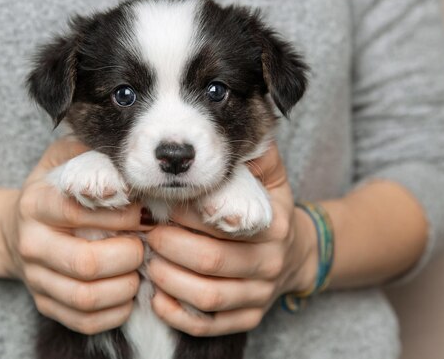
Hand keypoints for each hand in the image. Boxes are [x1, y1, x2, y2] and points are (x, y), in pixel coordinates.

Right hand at [0, 137, 147, 334]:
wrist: (16, 230)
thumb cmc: (54, 191)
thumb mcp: (62, 159)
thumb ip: (89, 154)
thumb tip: (129, 158)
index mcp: (36, 203)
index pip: (78, 212)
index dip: (120, 214)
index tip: (145, 211)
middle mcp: (31, 243)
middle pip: (86, 262)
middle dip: (129, 255)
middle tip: (146, 244)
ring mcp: (36, 279)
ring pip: (86, 297)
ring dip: (126, 286)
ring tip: (140, 269)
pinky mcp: (45, 305)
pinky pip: (85, 321)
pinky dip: (116, 311)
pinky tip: (127, 292)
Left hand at [146, 143, 317, 335]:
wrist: (296, 253)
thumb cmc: (268, 208)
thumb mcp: (269, 176)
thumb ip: (253, 154)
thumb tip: (237, 119)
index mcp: (273, 224)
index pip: (223, 222)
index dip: (185, 215)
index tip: (161, 204)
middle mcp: (270, 262)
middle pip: (210, 261)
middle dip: (168, 246)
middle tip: (146, 232)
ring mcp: (260, 295)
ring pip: (207, 295)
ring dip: (168, 279)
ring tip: (148, 261)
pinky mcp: (248, 319)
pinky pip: (209, 324)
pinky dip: (177, 313)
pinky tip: (158, 297)